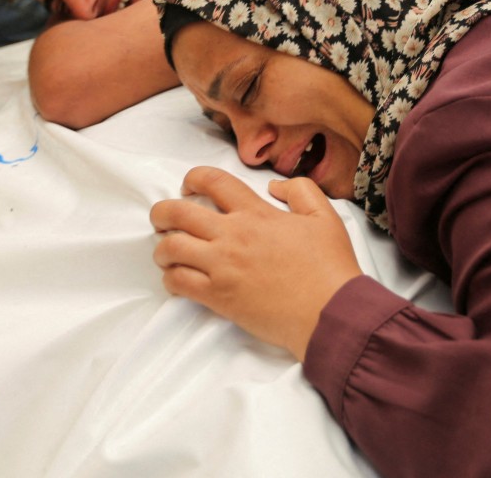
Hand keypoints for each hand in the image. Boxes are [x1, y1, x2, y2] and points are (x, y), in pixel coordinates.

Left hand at [151, 166, 362, 360]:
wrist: (329, 312)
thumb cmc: (329, 267)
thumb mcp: (325, 216)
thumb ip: (300, 190)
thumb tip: (274, 186)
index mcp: (256, 213)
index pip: (212, 181)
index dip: (193, 178)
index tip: (188, 186)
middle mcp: (233, 235)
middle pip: (177, 213)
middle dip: (161, 212)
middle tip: (163, 219)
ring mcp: (222, 267)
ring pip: (170, 248)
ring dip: (163, 248)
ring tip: (169, 253)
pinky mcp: (218, 297)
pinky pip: (178, 282)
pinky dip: (171, 278)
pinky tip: (178, 279)